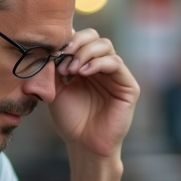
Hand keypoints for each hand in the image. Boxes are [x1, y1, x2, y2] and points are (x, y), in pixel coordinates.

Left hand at [48, 29, 139, 159]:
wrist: (83, 144)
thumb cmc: (70, 119)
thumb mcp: (56, 88)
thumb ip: (55, 65)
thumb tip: (52, 43)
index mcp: (86, 64)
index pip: (81, 38)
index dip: (68, 40)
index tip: (53, 52)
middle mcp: (102, 66)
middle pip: (94, 37)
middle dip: (77, 43)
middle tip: (63, 58)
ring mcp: (116, 75)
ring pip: (105, 46)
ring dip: (85, 53)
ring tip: (71, 70)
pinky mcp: (128, 86)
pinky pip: (115, 63)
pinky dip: (98, 63)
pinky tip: (83, 73)